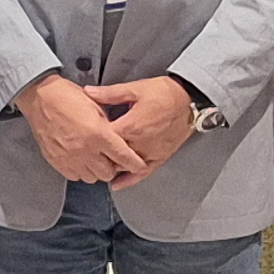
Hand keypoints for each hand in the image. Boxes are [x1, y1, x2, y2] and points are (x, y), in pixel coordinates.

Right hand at [16, 72, 147, 185]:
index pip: (123, 156)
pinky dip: (80, 171)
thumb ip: (110, 125)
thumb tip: (118, 138)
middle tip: (111, 157)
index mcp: (98, 133)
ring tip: (94, 157)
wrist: (40, 97)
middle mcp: (84, 149)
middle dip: (113, 166)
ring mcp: (69, 157)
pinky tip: (80, 159)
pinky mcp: (57, 161)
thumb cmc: (67, 97)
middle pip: (108, 173)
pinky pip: (75, 176)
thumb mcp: (96, 105)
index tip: (140, 166)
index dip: (135, 164)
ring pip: (92, 178)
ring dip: (96, 170)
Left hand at [84, 78, 201, 169]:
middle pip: (112, 154)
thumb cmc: (165, 93)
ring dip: (112, 166)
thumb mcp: (135, 89)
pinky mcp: (160, 158)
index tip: (84, 133)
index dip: (92, 136)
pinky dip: (128, 180)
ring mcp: (150, 153)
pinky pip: (142, 173)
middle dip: (99, 153)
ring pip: (125, 166)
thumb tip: (88, 92)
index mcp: (131, 125)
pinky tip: (117, 183)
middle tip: (87, 150)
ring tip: (98, 165)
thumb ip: (109, 94)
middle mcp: (140, 143)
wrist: (190, 100)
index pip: (104, 137)